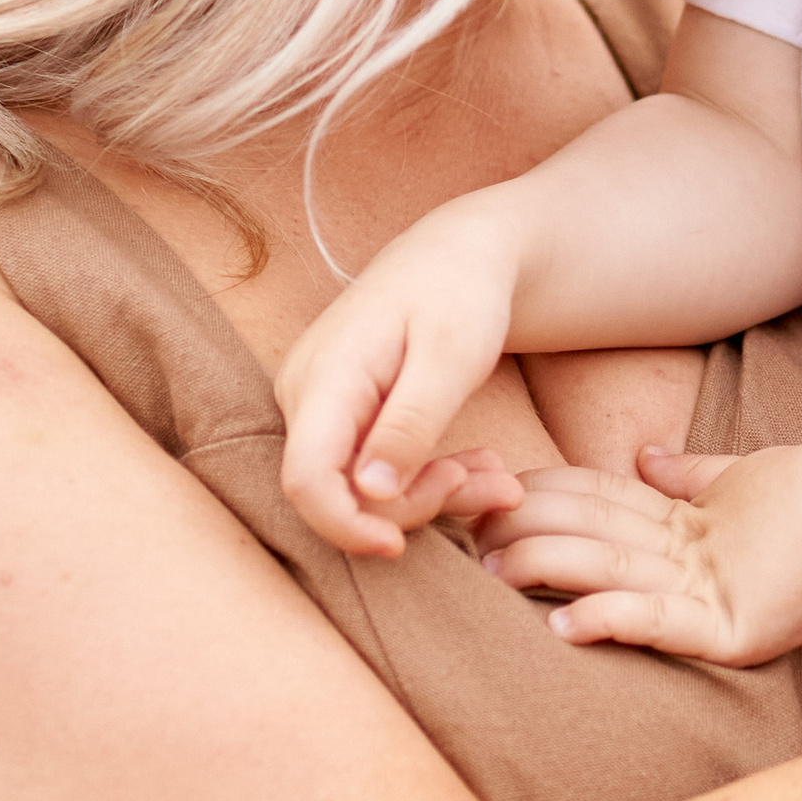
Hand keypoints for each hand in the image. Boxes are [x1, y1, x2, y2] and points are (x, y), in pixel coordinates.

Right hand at [274, 217, 530, 557]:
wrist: (459, 254)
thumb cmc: (460, 291)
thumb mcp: (452, 355)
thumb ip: (411, 423)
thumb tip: (371, 492)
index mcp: (326, 376)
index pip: (306, 479)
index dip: (346, 526)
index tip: (401, 546)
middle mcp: (305, 395)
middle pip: (337, 492)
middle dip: (415, 506)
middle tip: (492, 482)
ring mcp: (319, 408)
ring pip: (361, 488)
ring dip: (432, 495)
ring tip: (497, 474)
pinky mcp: (341, 418)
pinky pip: (373, 470)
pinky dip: (426, 479)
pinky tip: (474, 466)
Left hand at [476, 435, 801, 664]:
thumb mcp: (743, 482)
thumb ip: (692, 475)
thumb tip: (648, 457)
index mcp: (687, 512)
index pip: (600, 495)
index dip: (544, 491)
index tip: (494, 490)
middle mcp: (687, 543)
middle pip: (591, 527)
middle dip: (527, 527)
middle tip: (471, 531)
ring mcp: (707, 583)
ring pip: (609, 566)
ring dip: (547, 567)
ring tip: (498, 571)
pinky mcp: (730, 629)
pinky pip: (658, 623)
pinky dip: (610, 621)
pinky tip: (567, 629)